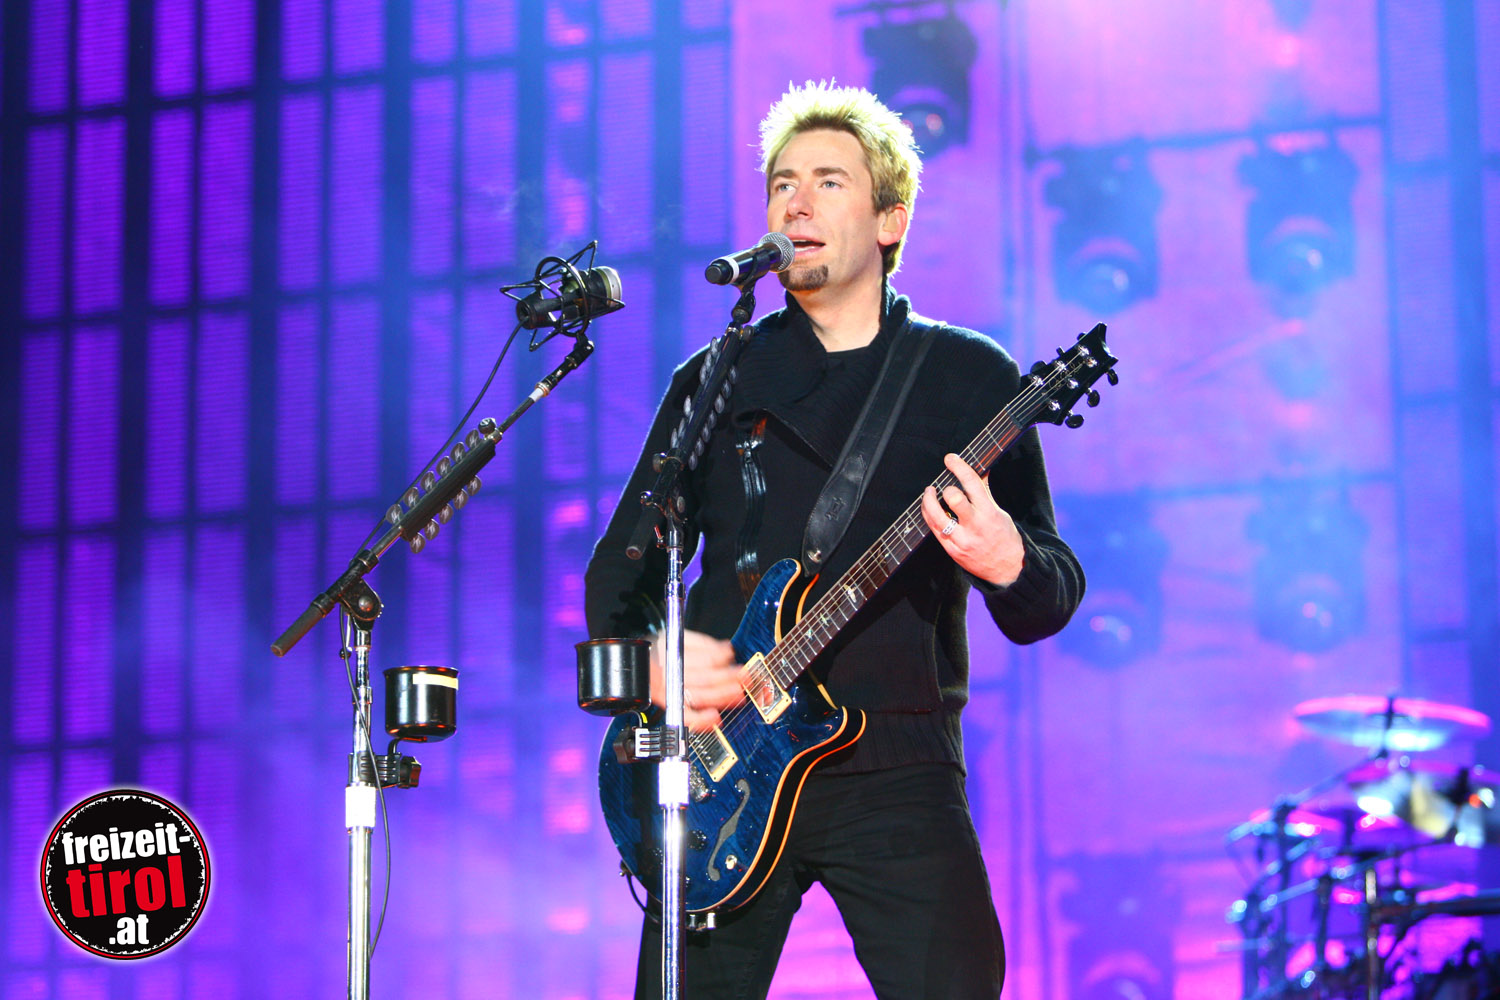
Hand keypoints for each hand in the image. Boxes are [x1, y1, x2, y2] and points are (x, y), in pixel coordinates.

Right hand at [650, 629, 744, 730]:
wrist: (633, 668)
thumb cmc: (656, 652)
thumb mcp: (674, 637)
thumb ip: (701, 643)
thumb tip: (725, 648)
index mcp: (672, 654)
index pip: (702, 658)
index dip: (720, 656)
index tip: (732, 655)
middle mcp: (670, 674)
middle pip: (704, 678)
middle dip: (727, 678)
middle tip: (744, 676)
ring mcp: (670, 692)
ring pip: (699, 696)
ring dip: (721, 696)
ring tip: (738, 694)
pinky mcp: (670, 706)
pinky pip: (686, 717)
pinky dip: (700, 720)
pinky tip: (714, 718)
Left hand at [920, 453, 1024, 586]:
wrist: (1007, 570)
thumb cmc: (1004, 538)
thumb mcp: (999, 513)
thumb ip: (985, 492)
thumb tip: (981, 469)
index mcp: (989, 513)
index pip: (972, 483)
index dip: (959, 467)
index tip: (950, 458)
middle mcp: (974, 526)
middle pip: (953, 499)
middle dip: (947, 488)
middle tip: (944, 486)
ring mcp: (961, 540)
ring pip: (936, 515)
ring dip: (928, 500)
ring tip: (929, 493)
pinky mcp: (951, 550)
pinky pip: (933, 529)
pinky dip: (929, 515)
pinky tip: (929, 509)